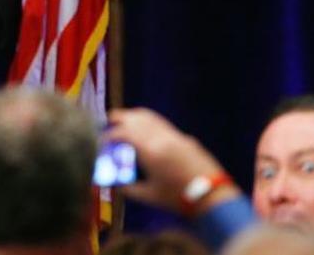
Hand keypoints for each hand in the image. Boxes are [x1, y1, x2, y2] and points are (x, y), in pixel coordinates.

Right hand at [103, 108, 237, 214]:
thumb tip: (115, 184)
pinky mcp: (183, 138)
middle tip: (108, 121)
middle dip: (119, 117)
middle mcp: (160, 138)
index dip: (109, 135)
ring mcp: (174, 135)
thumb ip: (129, 189)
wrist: (211, 196)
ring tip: (124, 120)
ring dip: (134, 116)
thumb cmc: (178, 198)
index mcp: (150, 151)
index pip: (124, 133)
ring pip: (150, 117)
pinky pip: (161, 123)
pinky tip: (145, 129)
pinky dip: (148, 121)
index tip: (102, 140)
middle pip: (135, 118)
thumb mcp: (149, 196)